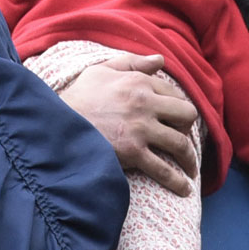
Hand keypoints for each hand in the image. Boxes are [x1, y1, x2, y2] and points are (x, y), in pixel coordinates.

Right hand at [56, 54, 200, 194]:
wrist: (57, 125)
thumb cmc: (77, 98)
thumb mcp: (101, 71)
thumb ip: (132, 63)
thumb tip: (160, 60)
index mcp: (138, 81)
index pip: (174, 93)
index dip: (178, 108)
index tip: (177, 120)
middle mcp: (144, 102)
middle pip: (186, 115)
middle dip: (188, 129)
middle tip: (184, 140)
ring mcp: (140, 128)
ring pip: (180, 144)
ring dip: (189, 158)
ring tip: (191, 169)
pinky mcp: (133, 153)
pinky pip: (164, 169)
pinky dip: (178, 182)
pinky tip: (185, 190)